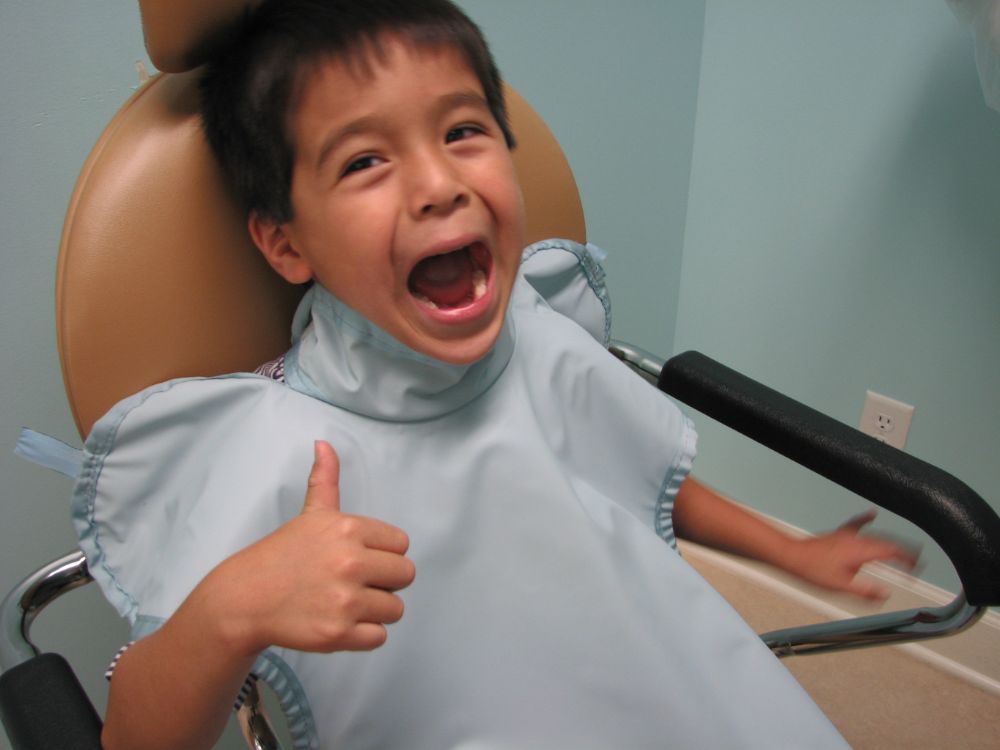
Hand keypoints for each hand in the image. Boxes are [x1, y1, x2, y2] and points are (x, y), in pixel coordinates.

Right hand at [206, 440, 415, 655]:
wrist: (245, 599)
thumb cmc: (282, 555)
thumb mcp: (309, 514)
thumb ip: (326, 479)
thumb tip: (324, 443)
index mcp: (349, 529)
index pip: (401, 545)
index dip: (382, 553)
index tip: (358, 557)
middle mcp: (350, 563)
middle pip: (405, 576)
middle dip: (384, 582)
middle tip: (354, 582)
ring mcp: (345, 601)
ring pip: (395, 609)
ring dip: (374, 610)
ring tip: (344, 602)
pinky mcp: (339, 635)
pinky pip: (379, 638)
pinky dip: (363, 635)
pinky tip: (340, 622)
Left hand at [782, 510, 918, 600]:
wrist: (792, 556)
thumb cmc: (813, 570)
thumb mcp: (841, 586)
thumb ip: (865, 591)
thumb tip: (885, 595)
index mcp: (861, 551)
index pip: (892, 552)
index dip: (908, 559)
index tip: (917, 567)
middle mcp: (857, 539)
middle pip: (887, 543)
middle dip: (904, 552)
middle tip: (916, 562)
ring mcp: (847, 535)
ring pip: (875, 536)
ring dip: (891, 543)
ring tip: (903, 549)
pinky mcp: (838, 535)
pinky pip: (856, 524)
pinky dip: (866, 520)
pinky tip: (871, 514)